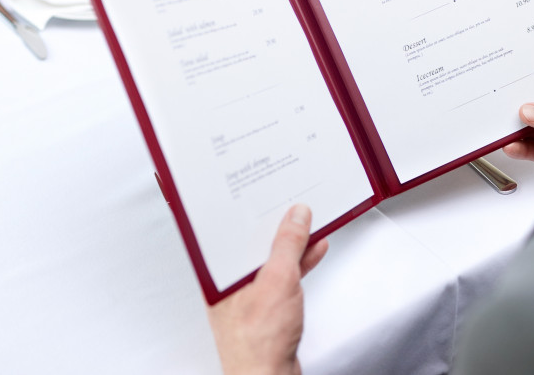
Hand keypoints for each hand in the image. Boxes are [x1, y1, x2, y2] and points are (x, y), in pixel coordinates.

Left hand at [207, 204, 328, 374]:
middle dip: (275, 223)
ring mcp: (249, 294)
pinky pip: (283, 275)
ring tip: (311, 222)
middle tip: (293, 201)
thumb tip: (296, 217)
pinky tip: (315, 250)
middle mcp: (229, 282)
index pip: (231, 230)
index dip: (248, 208)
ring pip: (271, 257)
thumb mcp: (278, 281)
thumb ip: (288, 245)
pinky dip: (299, 263)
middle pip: (253, 242)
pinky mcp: (267, 306)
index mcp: (219, 273)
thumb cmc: (259, 342)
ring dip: (293, 242)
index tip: (265, 190)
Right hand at [504, 96, 533, 175]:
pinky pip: (531, 151)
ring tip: (504, 130)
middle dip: (519, 109)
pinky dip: (520, 149)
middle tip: (503, 110)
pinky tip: (513, 146)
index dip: (532, 85)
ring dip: (515, 131)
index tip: (513, 88)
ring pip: (529, 131)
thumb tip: (533, 111)